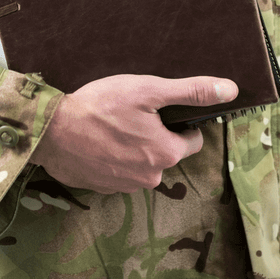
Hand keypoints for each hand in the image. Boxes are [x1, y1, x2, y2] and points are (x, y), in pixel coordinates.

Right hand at [32, 73, 238, 193]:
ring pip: (141, 163)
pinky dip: (111, 158)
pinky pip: (117, 172)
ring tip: (109, 127)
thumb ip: (191, 92)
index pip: (192, 141)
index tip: (156, 111)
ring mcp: (124, 187)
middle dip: (153, 136)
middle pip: (165, 153)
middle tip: (128, 115)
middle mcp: (149, 177)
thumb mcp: (148, 91)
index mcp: (166, 154)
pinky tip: (96, 141)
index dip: (178, 123)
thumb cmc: (99, 107)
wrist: (50, 131)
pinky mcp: (101, 188)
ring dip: (132, 148)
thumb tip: (230, 90)